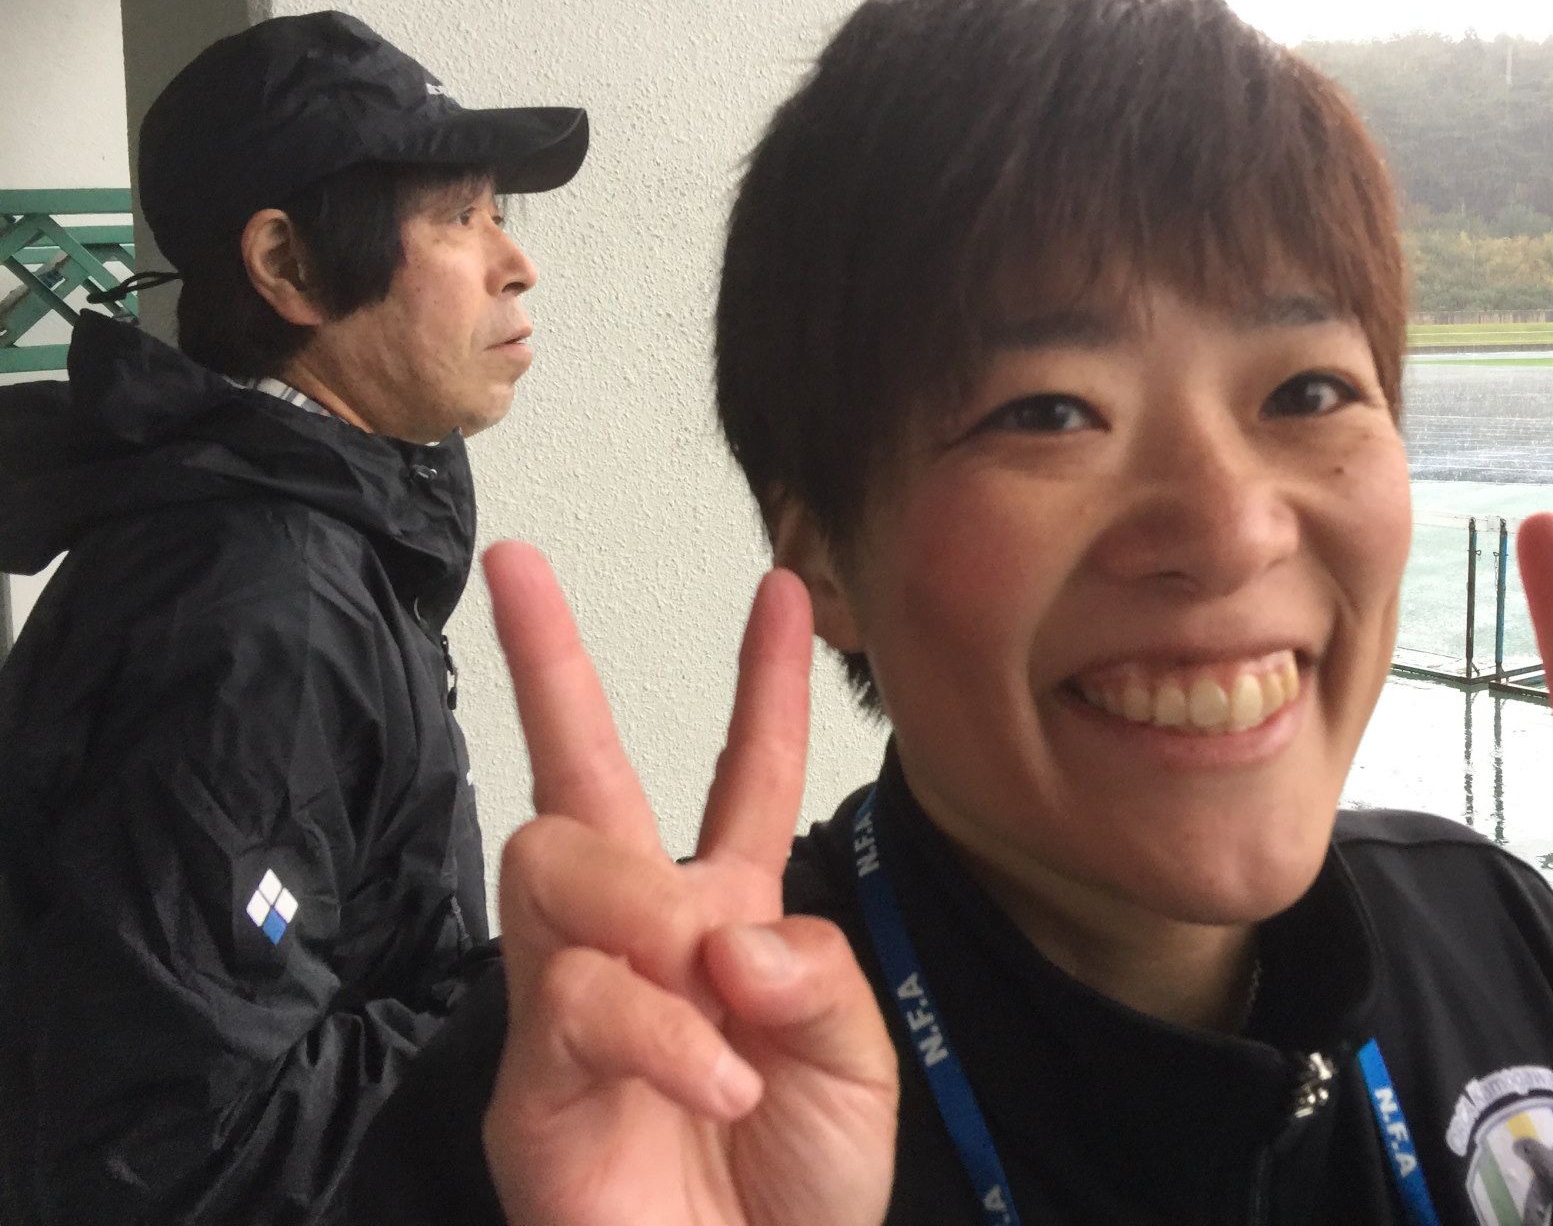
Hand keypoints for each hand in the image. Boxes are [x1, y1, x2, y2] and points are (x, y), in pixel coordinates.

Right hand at [479, 543, 897, 1224]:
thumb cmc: (799, 1190)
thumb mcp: (854, 1059)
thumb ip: (812, 966)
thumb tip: (721, 918)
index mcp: (729, 920)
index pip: (746, 776)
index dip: (763, 684)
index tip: (779, 584)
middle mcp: (640, 941)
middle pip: (576, 776)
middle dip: (546, 658)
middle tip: (519, 569)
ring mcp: (572, 1001)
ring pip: (551, 859)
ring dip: (638, 897)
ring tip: (700, 969)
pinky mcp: (531, 1080)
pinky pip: (576, 999)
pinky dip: (661, 1035)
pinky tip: (715, 1079)